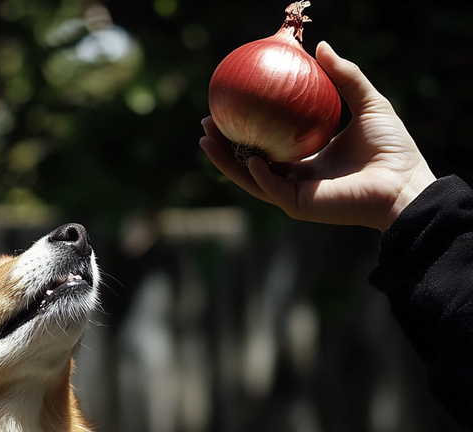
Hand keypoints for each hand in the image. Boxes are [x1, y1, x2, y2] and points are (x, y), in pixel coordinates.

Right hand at [200, 42, 435, 230]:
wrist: (404, 184)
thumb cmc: (392, 148)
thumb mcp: (368, 103)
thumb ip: (346, 77)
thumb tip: (321, 47)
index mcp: (305, 158)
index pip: (266, 143)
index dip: (245, 126)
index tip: (228, 106)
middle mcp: (294, 177)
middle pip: (247, 161)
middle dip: (223, 145)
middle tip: (206, 122)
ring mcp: (293, 193)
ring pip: (249, 177)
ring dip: (226, 162)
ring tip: (207, 139)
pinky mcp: (298, 205)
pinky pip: (271, 188)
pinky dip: (258, 175)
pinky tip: (250, 157)